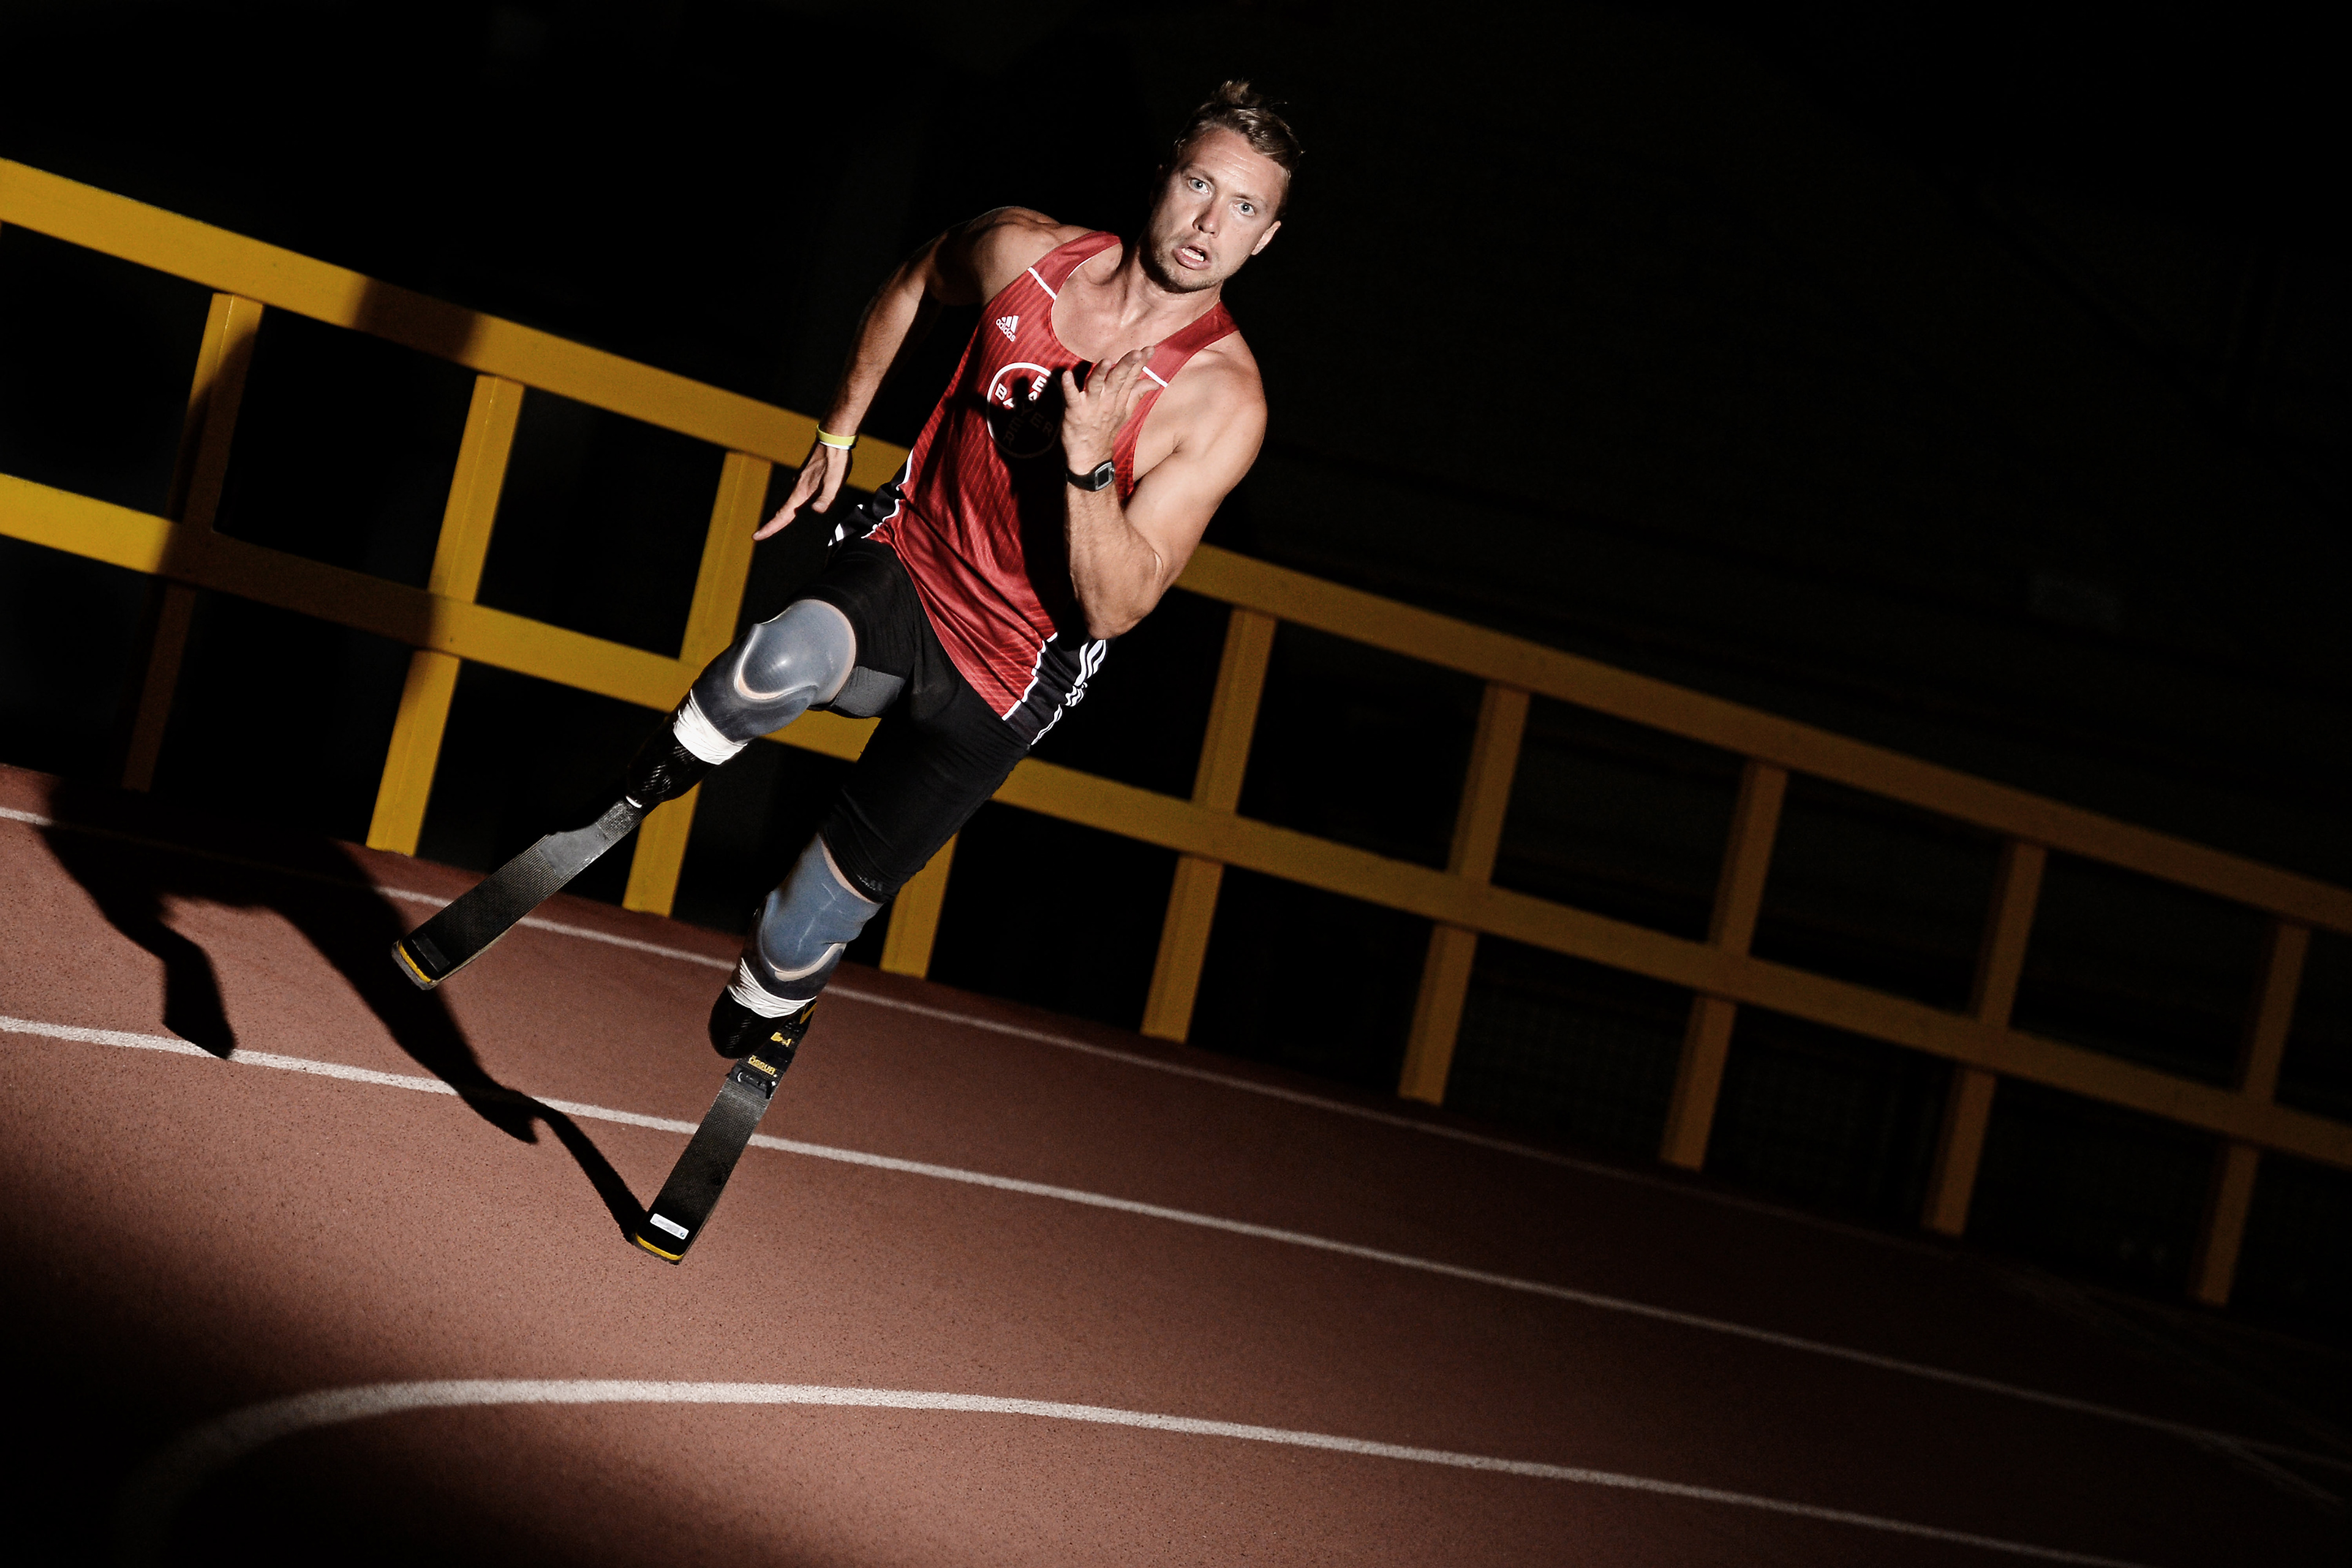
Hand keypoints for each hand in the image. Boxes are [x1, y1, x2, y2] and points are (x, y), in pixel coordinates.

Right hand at [754, 437, 853, 538]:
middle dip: (770, 524)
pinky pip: (792, 496)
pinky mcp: (804, 478)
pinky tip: (792, 507)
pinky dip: (787, 506)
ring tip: (772, 526)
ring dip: (778, 515)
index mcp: (801, 492)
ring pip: (786, 503)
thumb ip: (826, 498)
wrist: (833, 441)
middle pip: (781, 511)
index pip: (783, 514)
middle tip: (758, 535)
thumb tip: (816, 511)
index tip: (757, 536)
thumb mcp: (834, 482)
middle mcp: (796, 488)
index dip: (771, 527)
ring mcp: (799, 482)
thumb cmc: (835, 462)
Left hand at [1059, 346, 1156, 471]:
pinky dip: (1069, 387)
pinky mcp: (1075, 412)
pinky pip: (1072, 397)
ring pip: (1097, 385)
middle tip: (1136, 352)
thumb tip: (1154, 383)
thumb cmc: (1106, 430)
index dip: (1140, 363)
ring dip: (1101, 373)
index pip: (1132, 377)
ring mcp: (1091, 405)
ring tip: (1106, 362)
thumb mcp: (1125, 412)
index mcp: (1119, 398)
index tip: (1149, 349)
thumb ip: (1137, 393)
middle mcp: (1107, 400)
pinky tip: (1066, 375)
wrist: (1090, 455)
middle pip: (1118, 379)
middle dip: (1127, 365)